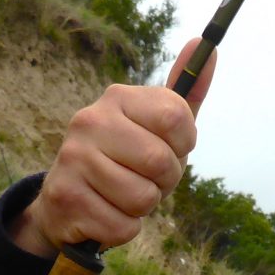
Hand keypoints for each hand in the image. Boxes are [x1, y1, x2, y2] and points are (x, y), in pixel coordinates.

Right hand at [11, 37, 218, 256]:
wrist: (67, 201)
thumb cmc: (125, 161)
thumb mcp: (155, 127)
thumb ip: (185, 93)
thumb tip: (208, 46)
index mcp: (118, 98)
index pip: (177, 118)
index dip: (182, 146)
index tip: (167, 149)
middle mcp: (91, 120)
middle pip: (162, 163)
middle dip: (164, 182)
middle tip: (143, 178)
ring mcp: (74, 157)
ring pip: (144, 198)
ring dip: (142, 208)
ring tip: (121, 195)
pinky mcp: (66, 197)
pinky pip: (123, 226)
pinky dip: (123, 228)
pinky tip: (105, 213)